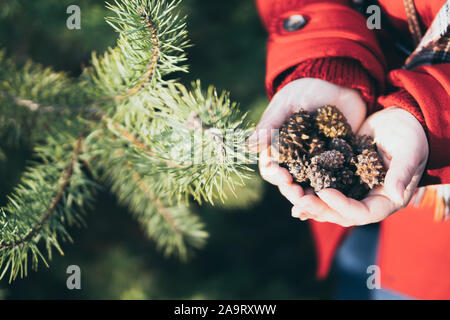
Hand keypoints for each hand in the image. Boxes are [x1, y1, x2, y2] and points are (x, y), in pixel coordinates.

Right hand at [249, 78, 366, 203]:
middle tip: (301, 197)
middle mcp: (294, 160)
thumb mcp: (286, 105)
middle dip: (293, 192)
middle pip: (289, 183)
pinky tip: (336, 201)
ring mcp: (316, 163)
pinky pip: (334, 182)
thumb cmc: (307, 90)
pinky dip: (333, 192)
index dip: (274, 175)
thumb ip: (269, 126)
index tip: (283, 177)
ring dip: (312, 198)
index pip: (270, 168)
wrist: (339, 84)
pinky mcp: (337, 163)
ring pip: (310, 187)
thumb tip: (246, 147)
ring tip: (318, 204)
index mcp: (277, 147)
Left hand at [291, 107, 428, 225]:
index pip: (362, 212)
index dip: (342, 205)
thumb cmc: (411, 135)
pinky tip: (288, 184)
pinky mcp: (339, 177)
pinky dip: (305, 187)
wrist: (399, 121)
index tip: (324, 192)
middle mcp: (366, 200)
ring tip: (289, 193)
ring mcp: (351, 190)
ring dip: (306, 200)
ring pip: (326, 203)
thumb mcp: (410, 150)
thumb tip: (397, 194)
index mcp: (386, 200)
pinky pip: (320, 186)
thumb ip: (403, 171)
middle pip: (339, 213)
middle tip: (298, 199)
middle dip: (317, 207)